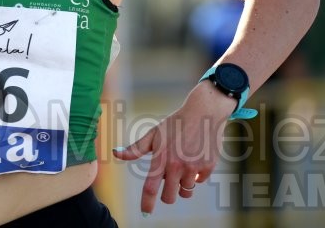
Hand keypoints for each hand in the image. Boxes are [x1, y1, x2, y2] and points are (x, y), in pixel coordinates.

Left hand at [113, 83, 233, 214]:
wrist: (203, 113)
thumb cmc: (175, 123)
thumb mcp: (153, 134)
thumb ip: (135, 148)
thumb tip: (115, 152)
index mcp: (161, 158)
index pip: (150, 187)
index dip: (147, 203)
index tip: (145, 212)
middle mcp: (177, 166)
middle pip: (169, 197)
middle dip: (167, 195)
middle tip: (168, 183)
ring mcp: (194, 167)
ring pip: (186, 192)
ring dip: (182, 185)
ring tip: (182, 168)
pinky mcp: (208, 166)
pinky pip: (200, 182)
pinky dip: (196, 175)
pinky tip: (194, 160)